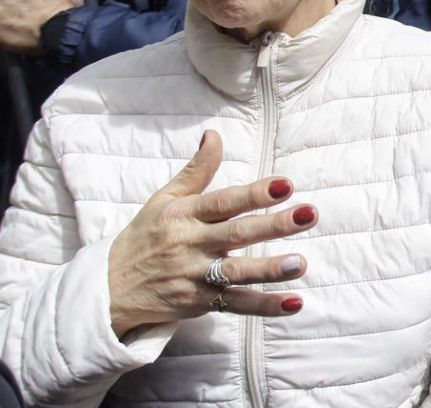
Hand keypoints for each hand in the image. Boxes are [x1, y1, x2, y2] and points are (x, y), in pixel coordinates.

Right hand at [107, 130, 315, 337]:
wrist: (110, 288)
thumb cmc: (146, 236)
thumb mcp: (164, 199)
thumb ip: (196, 170)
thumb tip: (214, 134)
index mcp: (184, 215)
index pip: (223, 202)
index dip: (254, 193)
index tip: (286, 185)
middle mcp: (189, 245)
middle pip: (236, 234)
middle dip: (274, 225)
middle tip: (309, 214)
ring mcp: (193, 276)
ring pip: (236, 272)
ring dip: (270, 269)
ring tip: (300, 263)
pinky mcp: (197, 303)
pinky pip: (235, 304)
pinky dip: (264, 306)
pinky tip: (294, 302)